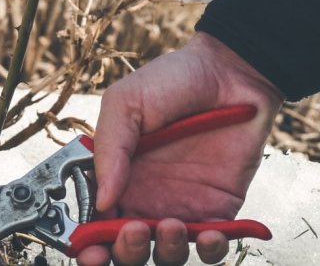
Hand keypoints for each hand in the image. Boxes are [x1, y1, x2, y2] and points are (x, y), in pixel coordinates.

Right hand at [76, 32, 282, 265]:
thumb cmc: (174, 80)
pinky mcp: (219, 208)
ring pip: (167, 253)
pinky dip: (210, 250)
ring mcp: (183, 206)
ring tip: (170, 226)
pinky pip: (212, 245)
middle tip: (133, 231)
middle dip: (125, 252)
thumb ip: (109, 149)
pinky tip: (208, 234)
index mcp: (118, 178)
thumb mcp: (126, 102)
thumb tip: (101, 200)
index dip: (90, 243)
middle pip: (128, 248)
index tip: (90, 249)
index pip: (98, 223)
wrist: (230, 71)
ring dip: (165, 250)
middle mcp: (147, 198)